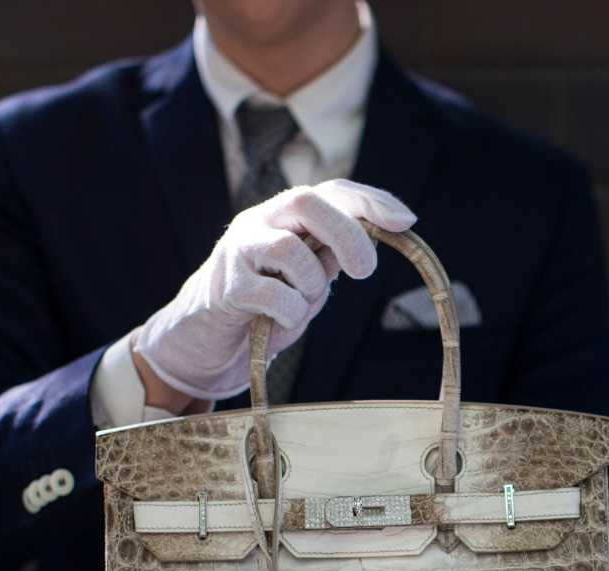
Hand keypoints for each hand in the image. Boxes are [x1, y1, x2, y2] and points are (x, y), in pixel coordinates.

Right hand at [131, 179, 416, 400]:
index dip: (370, 201)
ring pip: (289, 248)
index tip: (406, 221)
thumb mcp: (307, 279)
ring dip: (310, 285)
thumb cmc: (263, 308)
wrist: (203, 342)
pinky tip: (278, 322)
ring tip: (300, 304)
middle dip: (347, 234)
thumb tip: (376, 232)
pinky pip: (272, 294)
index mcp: (285, 216)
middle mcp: (259, 221)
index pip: (332, 190)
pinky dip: (289, 313)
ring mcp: (237, 250)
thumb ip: (332, 256)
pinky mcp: (225, 287)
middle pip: (308, 202)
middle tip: (364, 271)